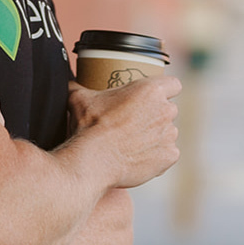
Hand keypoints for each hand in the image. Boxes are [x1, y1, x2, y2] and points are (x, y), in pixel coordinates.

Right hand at [67, 76, 181, 188]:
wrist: (93, 161)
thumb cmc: (89, 127)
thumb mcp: (80, 98)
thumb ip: (79, 86)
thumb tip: (70, 84)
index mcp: (151, 90)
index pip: (173, 85)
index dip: (165, 90)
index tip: (152, 98)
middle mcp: (165, 110)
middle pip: (169, 110)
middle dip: (156, 115)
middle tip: (136, 123)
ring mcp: (169, 135)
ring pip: (169, 132)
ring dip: (157, 136)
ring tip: (135, 143)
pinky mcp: (169, 156)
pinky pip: (168, 154)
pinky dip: (158, 156)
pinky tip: (140, 158)